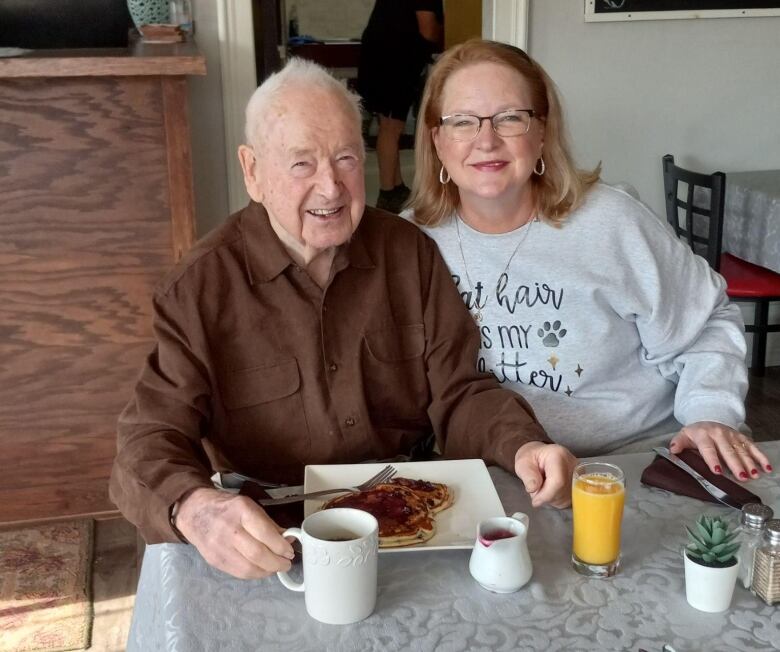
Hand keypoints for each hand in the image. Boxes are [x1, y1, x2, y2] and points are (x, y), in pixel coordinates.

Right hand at [175, 487, 294, 578]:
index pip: (265, 533)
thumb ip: (269, 524)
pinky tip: (262, 569)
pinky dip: (254, 574)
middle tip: (287, 564)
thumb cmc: (227, 507)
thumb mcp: (250, 506)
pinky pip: (239, 573)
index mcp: (242, 511)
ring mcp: (220, 547)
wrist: (195, 512)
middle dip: (277, 563)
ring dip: (267, 571)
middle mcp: (230, 530)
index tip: (290, 551)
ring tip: (276, 567)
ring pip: (249, 568)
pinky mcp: (214, 561)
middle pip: (258, 554)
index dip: (281, 546)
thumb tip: (289, 539)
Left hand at [514, 442, 577, 507]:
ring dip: (551, 499)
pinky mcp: (580, 485)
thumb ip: (527, 475)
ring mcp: (579, 475)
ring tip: (543, 486)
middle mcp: (573, 464)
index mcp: (558, 455)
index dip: (546, 495)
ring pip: (566, 498)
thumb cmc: (531, 458)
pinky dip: (556, 500)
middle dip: (546, 497)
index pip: (558, 481)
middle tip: (536, 488)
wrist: (539, 455)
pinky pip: (568, 501)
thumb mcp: (522, 463)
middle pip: (562, 491)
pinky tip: (550, 490)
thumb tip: (533, 488)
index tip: (535, 500)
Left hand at [670, 422, 771, 480]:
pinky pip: (752, 447)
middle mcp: (719, 435)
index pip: (708, 448)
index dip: (712, 459)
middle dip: (735, 465)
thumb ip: (678, 443)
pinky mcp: (742, 438)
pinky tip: (766, 467)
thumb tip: (672, 451)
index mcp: (703, 435)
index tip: (717, 471)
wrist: (709, 416)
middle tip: (742, 477)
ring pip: (741, 451)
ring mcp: (732, 436)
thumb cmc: (696, 432)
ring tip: (754, 475)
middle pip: (728, 451)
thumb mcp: (684, 435)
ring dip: (749, 463)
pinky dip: (760, 457)